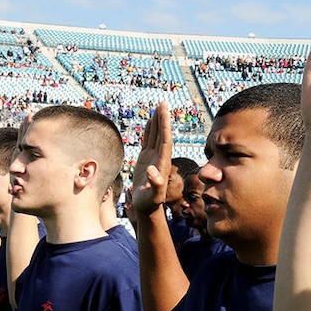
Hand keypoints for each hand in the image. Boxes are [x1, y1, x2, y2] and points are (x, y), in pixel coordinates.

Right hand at [126, 102, 171, 221]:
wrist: (147, 208)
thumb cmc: (150, 203)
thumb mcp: (154, 196)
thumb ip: (156, 185)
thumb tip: (153, 171)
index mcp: (162, 164)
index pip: (165, 141)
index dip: (165, 126)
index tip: (164, 112)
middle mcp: (159, 158)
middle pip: (162, 135)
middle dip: (162, 119)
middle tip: (163, 103)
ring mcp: (153, 158)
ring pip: (155, 136)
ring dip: (157, 122)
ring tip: (158, 107)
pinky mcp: (146, 160)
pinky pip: (148, 142)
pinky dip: (149, 131)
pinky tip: (150, 122)